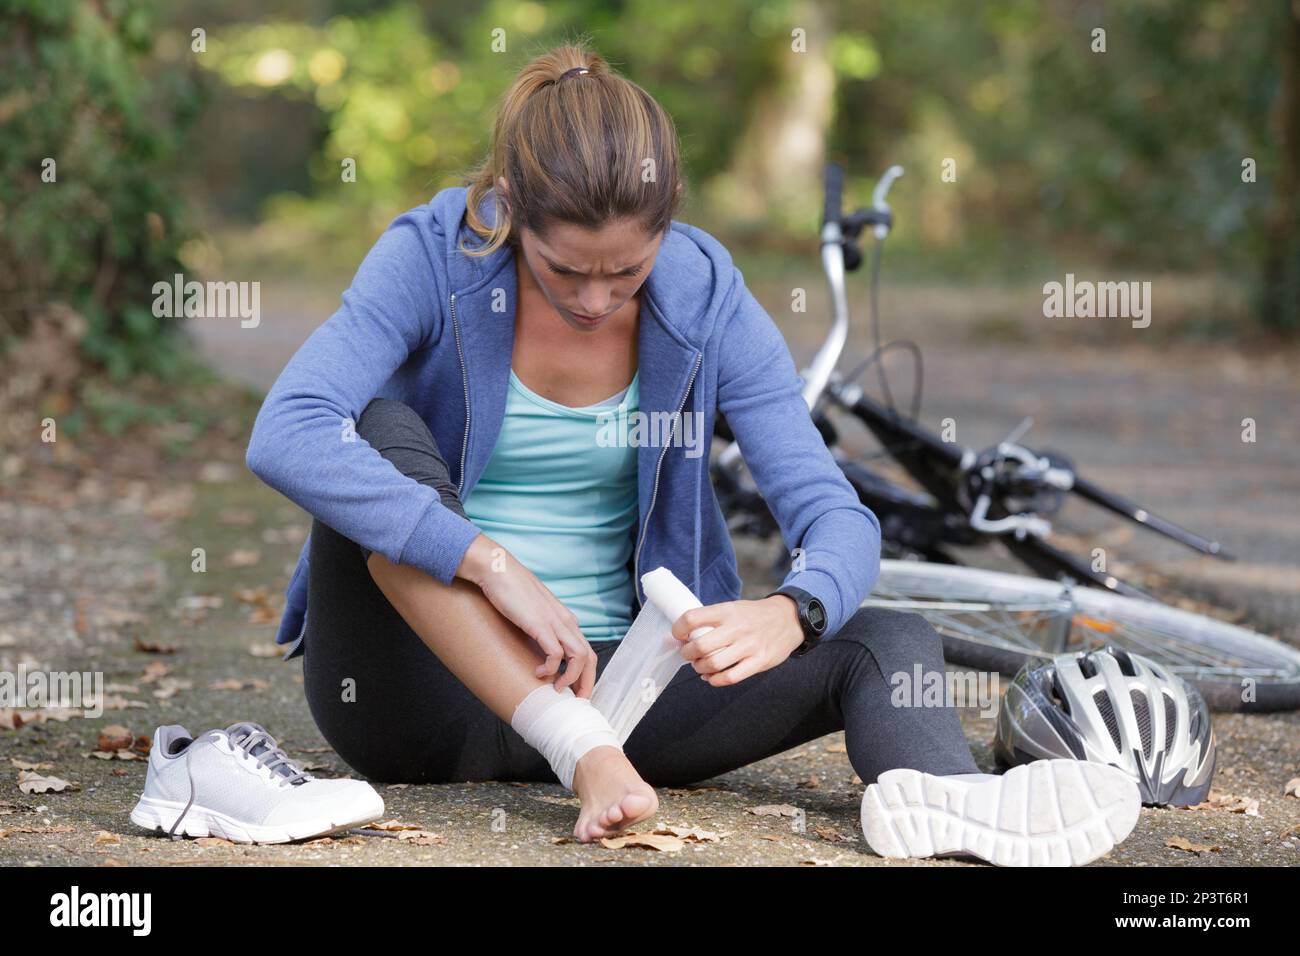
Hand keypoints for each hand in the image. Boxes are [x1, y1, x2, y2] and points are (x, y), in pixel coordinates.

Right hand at [457, 534, 596, 698]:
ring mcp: (555, 622)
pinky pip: (556, 653)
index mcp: (566, 620)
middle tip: (576, 701)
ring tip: (557, 690)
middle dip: (586, 683)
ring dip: (572, 678)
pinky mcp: (540, 624)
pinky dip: (551, 668)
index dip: (586, 675)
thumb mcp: (533, 614)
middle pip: (589, 658)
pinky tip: (538, 673)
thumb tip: (537, 654)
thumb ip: (540, 630)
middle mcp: (566, 621)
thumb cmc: (511, 591)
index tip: (577, 692)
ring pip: (579, 657)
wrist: (498, 570)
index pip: (587, 651)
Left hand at [669, 595, 805, 686]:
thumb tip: (683, 636)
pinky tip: (711, 676)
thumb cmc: (754, 615)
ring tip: (699, 665)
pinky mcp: (759, 662)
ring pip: (713, 664)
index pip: (693, 618)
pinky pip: (730, 677)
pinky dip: (714, 680)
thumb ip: (712, 620)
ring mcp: (749, 646)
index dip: (678, 629)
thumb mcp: (733, 608)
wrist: (789, 619)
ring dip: (699, 668)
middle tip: (687, 653)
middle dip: (687, 653)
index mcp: (727, 611)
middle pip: (700, 646)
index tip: (677, 635)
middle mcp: (737, 628)